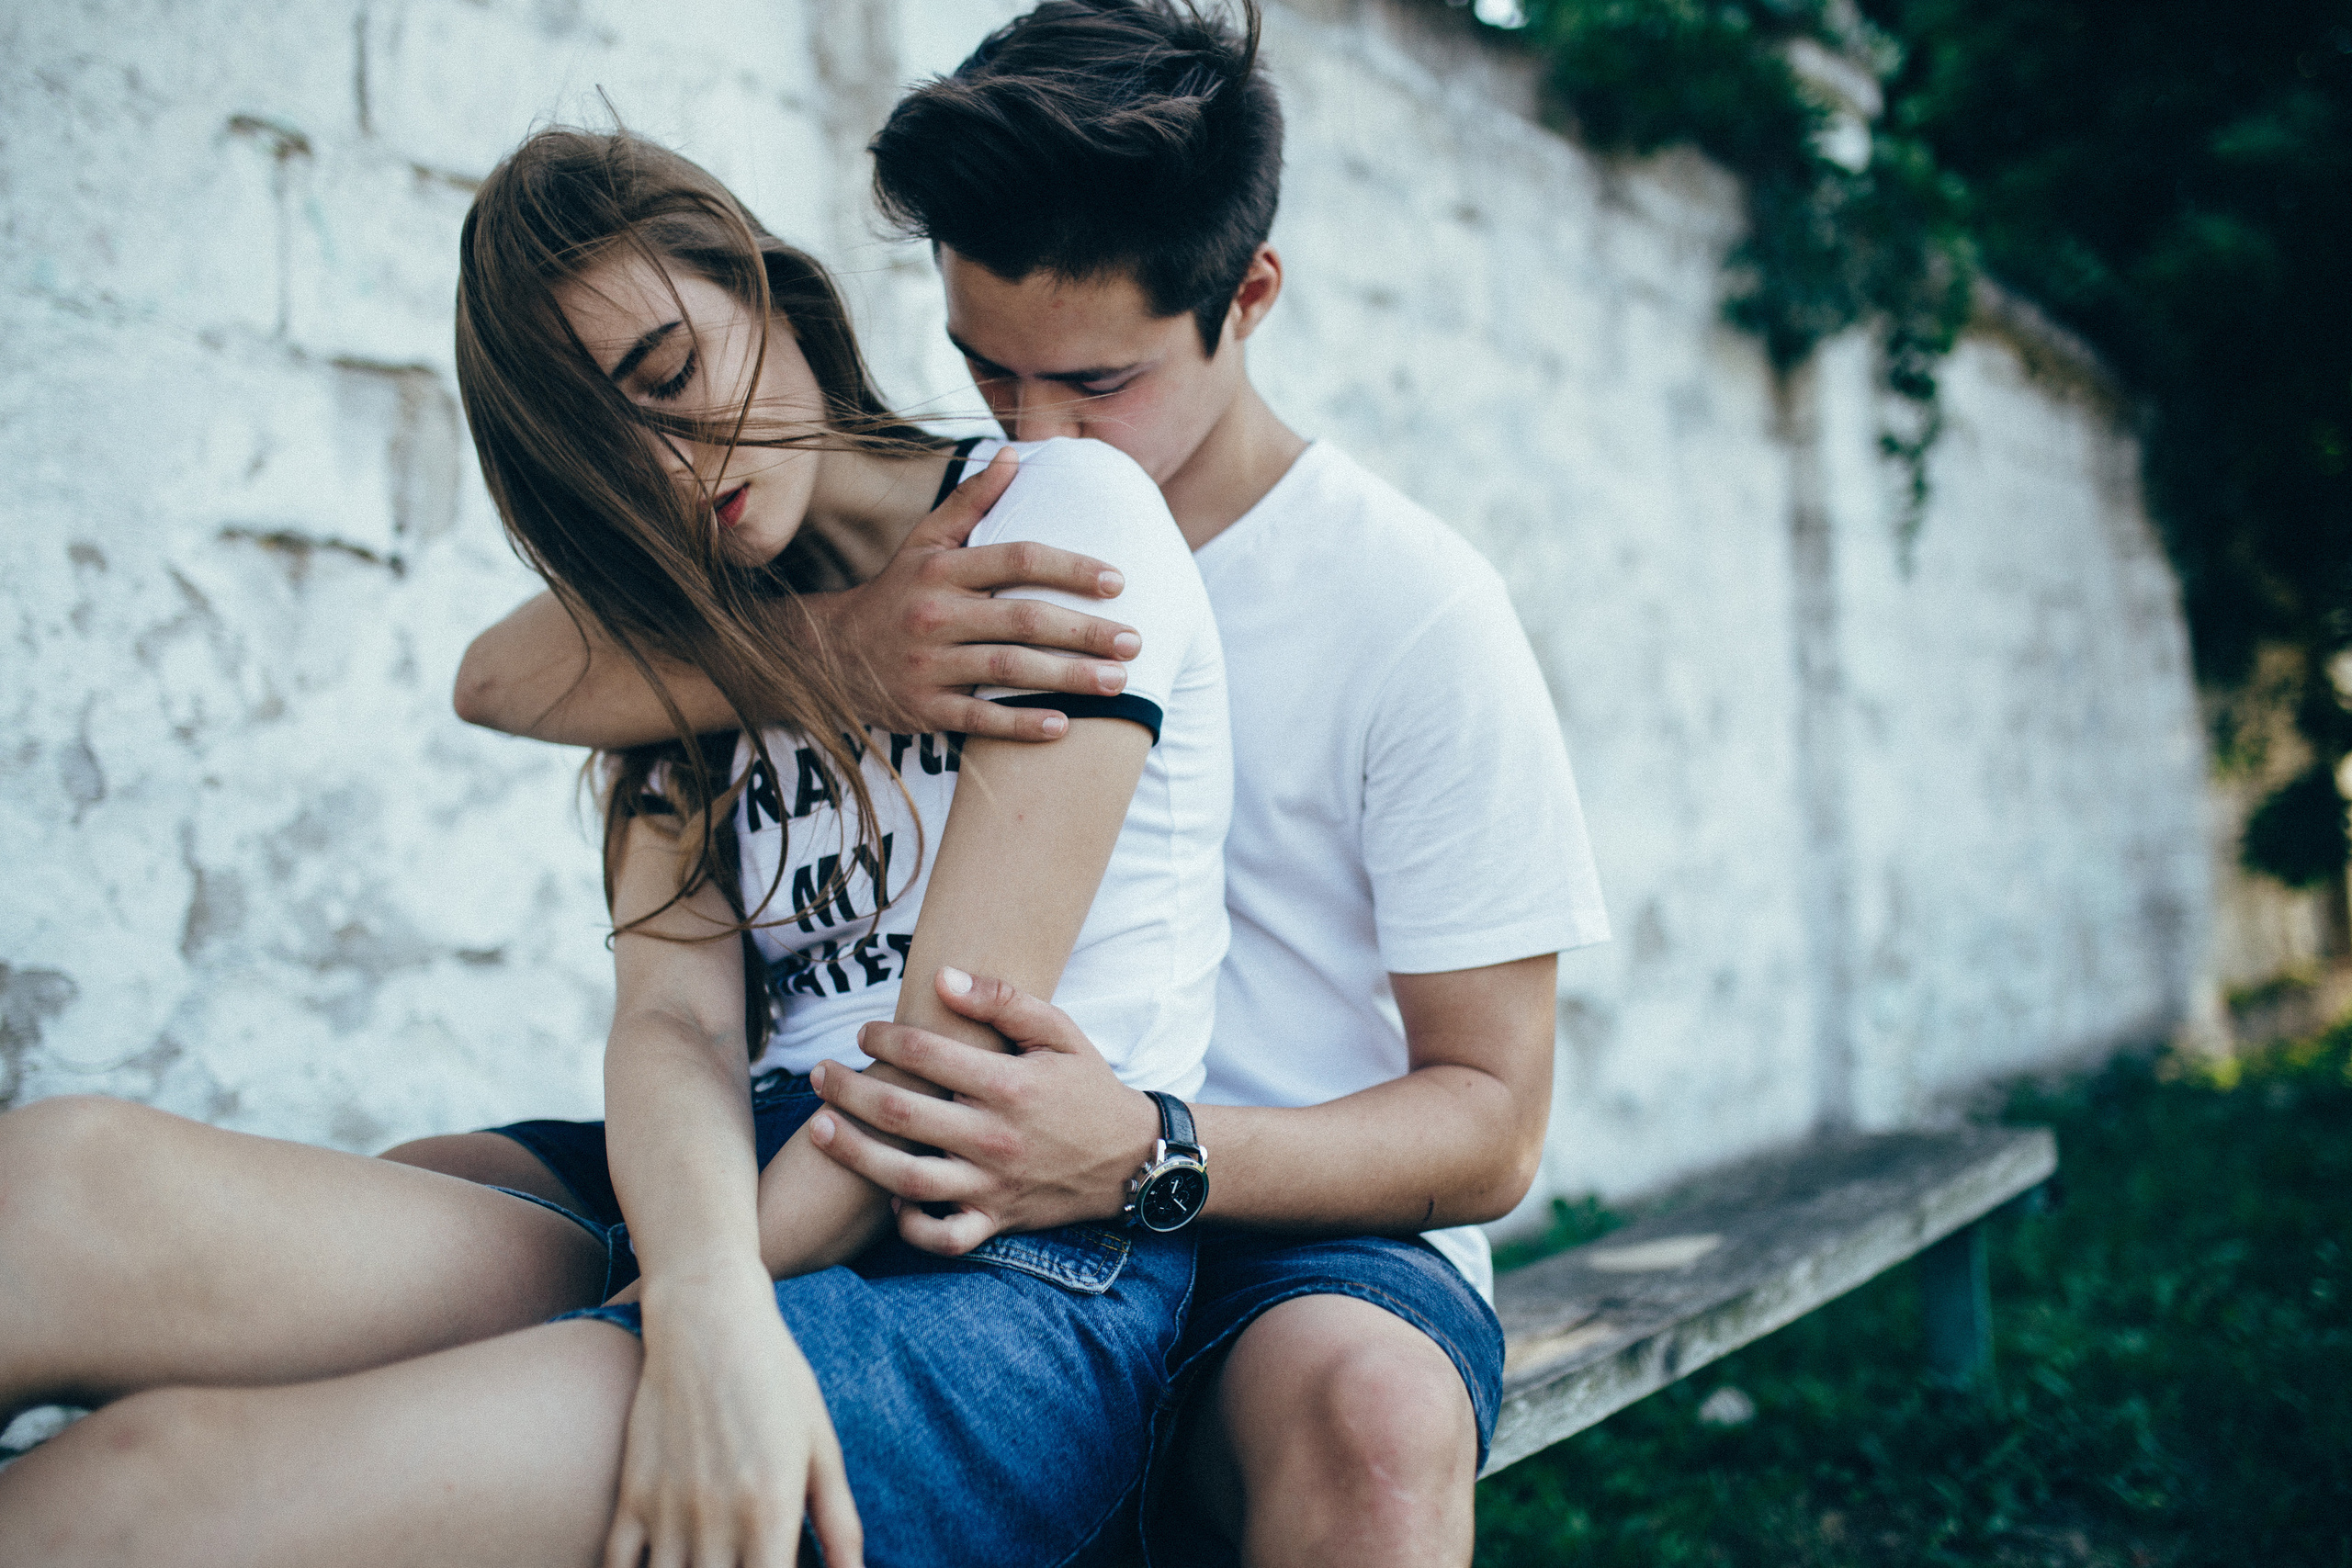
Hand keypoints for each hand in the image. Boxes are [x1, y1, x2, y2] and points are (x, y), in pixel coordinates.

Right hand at [606, 1263, 861, 1567]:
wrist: (707, 1318)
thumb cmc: (775, 1378)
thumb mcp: (820, 1444)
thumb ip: (838, 1521)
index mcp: (773, 1509)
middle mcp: (718, 1518)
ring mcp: (669, 1509)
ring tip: (712, 1565)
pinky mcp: (632, 1494)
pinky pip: (616, 1566)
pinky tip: (662, 1565)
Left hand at [807, 967, 1162, 1254]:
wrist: (1133, 1158)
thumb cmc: (1088, 1087)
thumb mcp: (1060, 1031)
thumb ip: (1003, 1000)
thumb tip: (944, 976)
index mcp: (1010, 1086)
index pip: (928, 1056)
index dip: (885, 1039)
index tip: (862, 1032)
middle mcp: (995, 1138)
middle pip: (902, 1115)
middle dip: (849, 1091)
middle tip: (817, 1074)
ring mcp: (993, 1184)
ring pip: (907, 1178)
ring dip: (855, 1153)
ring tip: (819, 1129)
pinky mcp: (997, 1219)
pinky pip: (944, 1237)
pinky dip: (911, 1226)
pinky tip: (888, 1198)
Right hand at [811, 448, 1141, 740]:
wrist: (830, 655)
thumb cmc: (897, 592)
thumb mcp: (924, 542)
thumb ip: (971, 501)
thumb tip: (1015, 455)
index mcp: (943, 569)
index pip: (1018, 559)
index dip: (1072, 568)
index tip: (1118, 582)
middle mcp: (934, 614)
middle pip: (1023, 620)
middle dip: (1085, 632)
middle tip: (1135, 642)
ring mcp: (927, 665)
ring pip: (1008, 671)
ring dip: (1069, 678)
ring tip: (1118, 683)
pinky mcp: (923, 708)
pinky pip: (980, 719)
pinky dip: (1022, 724)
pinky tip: (1065, 726)